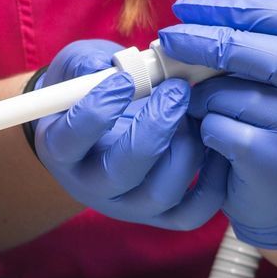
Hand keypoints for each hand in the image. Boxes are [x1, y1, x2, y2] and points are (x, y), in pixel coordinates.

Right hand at [28, 38, 227, 229]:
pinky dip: (213, 183)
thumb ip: (88, 64)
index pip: (70, 140)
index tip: (125, 80)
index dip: (97, 111)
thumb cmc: (87, 90)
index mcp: (61, 148)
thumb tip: (116, 66)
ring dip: (186, 149)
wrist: (99, 123)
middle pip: (121, 173)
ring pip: (161, 193)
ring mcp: (127, 204)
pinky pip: (193, 212)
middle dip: (155, 128)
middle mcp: (91, 184)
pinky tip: (216, 143)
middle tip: (176, 90)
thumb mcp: (78, 69)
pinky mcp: (161, 213)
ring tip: (193, 112)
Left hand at [156, 0, 276, 249]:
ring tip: (192, 96)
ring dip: (202, 92)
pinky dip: (206, 126)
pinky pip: (227, 132)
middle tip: (167, 39)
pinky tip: (206, 128)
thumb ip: (257, 14)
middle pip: (266, 54)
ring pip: (239, 96)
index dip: (234, 6)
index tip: (187, 7)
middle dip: (208, 41)